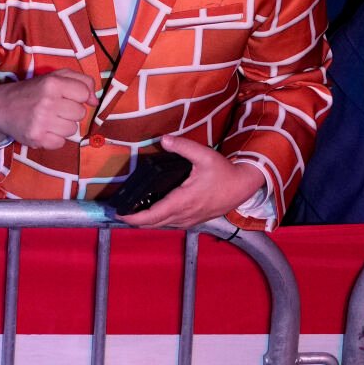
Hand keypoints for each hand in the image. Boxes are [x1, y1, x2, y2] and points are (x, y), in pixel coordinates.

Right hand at [0, 70, 97, 150]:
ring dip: (62, 126)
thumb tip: (95, 101)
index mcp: (52, 83)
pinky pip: (61, 143)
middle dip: (69, 112)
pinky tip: (43, 130)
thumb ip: (79, 81)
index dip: (78, 96)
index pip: (84, 93)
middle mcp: (47, 101)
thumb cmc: (31, 92)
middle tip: (53, 109)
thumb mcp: (53, 77)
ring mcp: (42, 121)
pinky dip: (54, 139)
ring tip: (47, 120)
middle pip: (80, 113)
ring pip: (72, 130)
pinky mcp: (37, 138)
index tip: (65, 97)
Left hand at [116, 135, 266, 228]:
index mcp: (184, 201)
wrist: (244, 186)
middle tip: (120, 211)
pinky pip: (173, 224)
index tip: (119, 214)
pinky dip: (160, 221)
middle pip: (155, 223)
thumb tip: (164, 139)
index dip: (134, 217)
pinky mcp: (197, 220)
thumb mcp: (204, 155)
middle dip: (136, 220)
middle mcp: (186, 214)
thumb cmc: (224, 172)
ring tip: (132, 212)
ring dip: (148, 221)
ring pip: (164, 225)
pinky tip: (153, 212)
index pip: (154, 215)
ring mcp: (192, 219)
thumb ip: (183, 147)